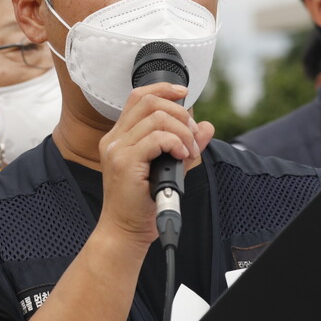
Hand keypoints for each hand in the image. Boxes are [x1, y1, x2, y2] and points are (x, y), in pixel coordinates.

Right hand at [97, 82, 213, 246]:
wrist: (126, 231)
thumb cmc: (142, 204)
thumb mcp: (170, 168)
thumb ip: (185, 145)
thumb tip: (206, 127)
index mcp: (120, 136)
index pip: (138, 97)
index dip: (163, 89)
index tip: (184, 93)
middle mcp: (115, 139)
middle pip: (149, 102)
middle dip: (180, 113)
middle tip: (192, 137)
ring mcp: (117, 149)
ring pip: (156, 117)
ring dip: (182, 131)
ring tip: (189, 151)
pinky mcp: (125, 162)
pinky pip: (156, 138)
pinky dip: (176, 143)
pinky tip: (182, 156)